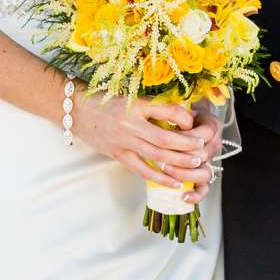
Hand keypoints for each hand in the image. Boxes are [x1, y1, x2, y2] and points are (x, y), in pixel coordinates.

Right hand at [73, 92, 218, 204]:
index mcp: (136, 105)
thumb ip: (152, 107)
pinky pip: (143, 170)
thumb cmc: (106, 102)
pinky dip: (160, 177)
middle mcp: (130, 123)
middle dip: (187, 144)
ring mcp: (124, 142)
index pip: (167, 110)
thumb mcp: (130, 98)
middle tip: (202, 146)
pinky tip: (175, 182)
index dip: (184, 117)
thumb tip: (180, 116)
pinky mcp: (119, 155)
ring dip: (179, 161)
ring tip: (195, 162)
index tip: (193, 120)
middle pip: (166, 138)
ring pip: (157, 155)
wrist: (77, 111)